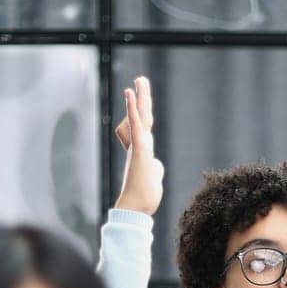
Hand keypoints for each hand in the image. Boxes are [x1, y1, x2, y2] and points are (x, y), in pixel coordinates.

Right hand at [113, 75, 163, 215]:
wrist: (137, 208)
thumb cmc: (144, 196)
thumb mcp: (153, 178)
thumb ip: (154, 168)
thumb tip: (156, 166)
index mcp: (143, 149)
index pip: (143, 125)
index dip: (142, 110)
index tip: (140, 96)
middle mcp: (139, 145)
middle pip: (141, 116)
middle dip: (142, 97)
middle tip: (141, 79)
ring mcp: (138, 147)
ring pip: (139, 118)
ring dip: (139, 99)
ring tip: (138, 82)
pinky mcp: (138, 151)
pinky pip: (135, 126)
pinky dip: (133, 110)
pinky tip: (130, 95)